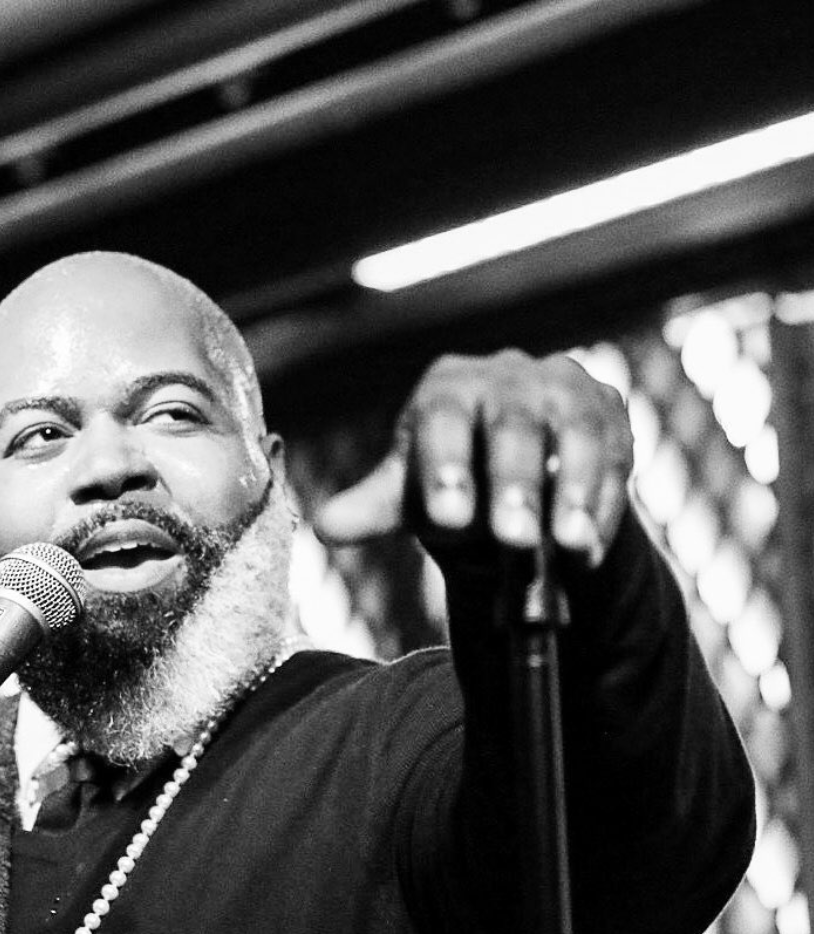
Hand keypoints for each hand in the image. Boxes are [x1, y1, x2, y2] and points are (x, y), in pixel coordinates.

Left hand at [314, 350, 632, 566]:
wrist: (519, 468)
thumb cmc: (453, 478)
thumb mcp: (410, 495)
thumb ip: (374, 508)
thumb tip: (324, 528)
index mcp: (446, 388)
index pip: (443, 419)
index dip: (446, 468)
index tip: (449, 520)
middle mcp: (507, 376)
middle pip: (513, 426)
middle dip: (515, 486)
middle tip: (514, 540)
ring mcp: (563, 388)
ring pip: (576, 434)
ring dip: (575, 494)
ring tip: (568, 548)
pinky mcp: (609, 411)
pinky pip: (616, 454)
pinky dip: (605, 505)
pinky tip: (591, 550)